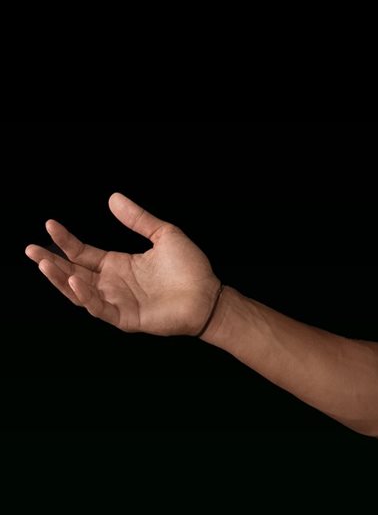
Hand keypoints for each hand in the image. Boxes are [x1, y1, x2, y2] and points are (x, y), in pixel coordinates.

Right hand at [24, 192, 221, 336]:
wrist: (209, 295)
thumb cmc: (190, 268)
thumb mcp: (163, 235)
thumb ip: (138, 219)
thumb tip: (113, 197)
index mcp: (118, 265)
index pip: (82, 252)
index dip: (65, 240)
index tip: (49, 224)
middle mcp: (112, 284)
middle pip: (72, 272)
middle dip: (50, 261)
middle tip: (30, 249)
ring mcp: (116, 301)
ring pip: (78, 292)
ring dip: (60, 279)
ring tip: (44, 262)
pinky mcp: (124, 317)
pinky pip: (98, 308)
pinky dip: (85, 296)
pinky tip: (76, 280)